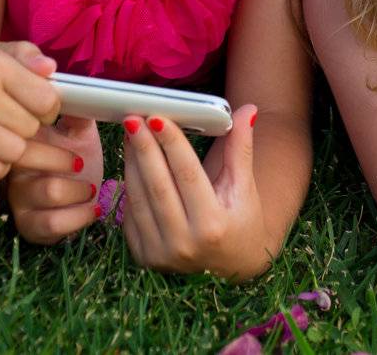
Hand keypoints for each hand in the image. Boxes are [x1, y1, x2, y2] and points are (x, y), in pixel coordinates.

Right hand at [6, 115, 102, 243]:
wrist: (83, 200)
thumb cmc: (78, 160)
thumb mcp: (79, 133)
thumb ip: (77, 114)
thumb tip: (79, 93)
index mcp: (22, 140)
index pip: (22, 127)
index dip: (49, 127)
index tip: (73, 140)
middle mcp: (13, 169)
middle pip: (29, 156)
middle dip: (65, 160)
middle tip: (82, 164)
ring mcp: (18, 199)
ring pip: (50, 190)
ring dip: (79, 190)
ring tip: (90, 188)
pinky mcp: (29, 226)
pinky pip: (54, 222)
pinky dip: (81, 215)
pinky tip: (92, 208)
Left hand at [120, 105, 270, 279]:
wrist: (232, 267)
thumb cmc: (242, 221)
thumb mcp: (244, 187)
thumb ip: (241, 149)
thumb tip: (247, 110)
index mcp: (213, 227)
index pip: (187, 175)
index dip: (171, 143)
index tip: (157, 117)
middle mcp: (185, 244)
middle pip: (158, 185)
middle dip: (144, 147)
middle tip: (133, 117)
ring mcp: (161, 254)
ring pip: (140, 198)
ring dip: (132, 162)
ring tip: (130, 132)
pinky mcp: (145, 257)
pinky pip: (130, 214)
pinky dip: (129, 185)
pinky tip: (131, 160)